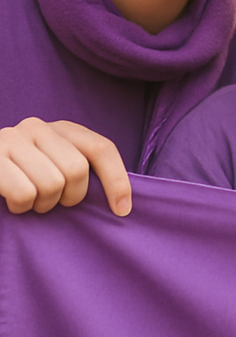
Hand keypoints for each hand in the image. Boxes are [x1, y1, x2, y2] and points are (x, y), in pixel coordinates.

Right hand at [0, 118, 130, 215]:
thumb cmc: (22, 179)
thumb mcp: (55, 169)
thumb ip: (81, 171)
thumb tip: (123, 203)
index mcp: (61, 128)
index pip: (101, 148)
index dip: (117, 180)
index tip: (123, 210)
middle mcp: (36, 126)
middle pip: (77, 169)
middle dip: (69, 197)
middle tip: (53, 203)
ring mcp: (10, 138)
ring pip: (51, 183)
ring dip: (42, 204)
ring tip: (30, 201)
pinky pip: (24, 192)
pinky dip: (21, 206)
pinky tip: (11, 201)